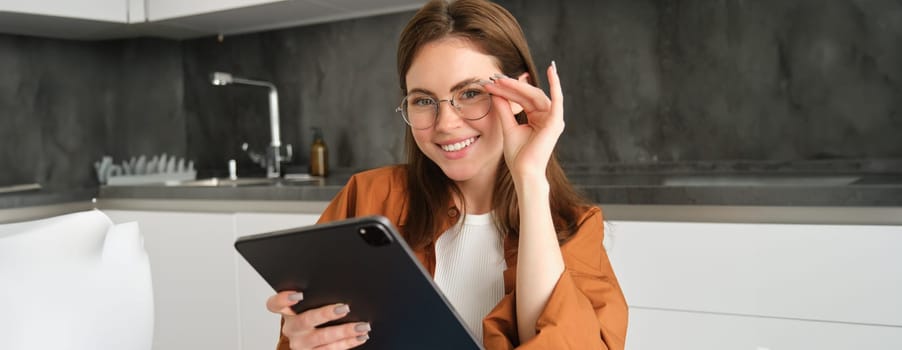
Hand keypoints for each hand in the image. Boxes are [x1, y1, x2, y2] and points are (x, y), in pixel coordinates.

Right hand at [267, 291, 370, 349]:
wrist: (307, 342)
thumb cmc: (310, 317)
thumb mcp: (308, 306)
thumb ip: (315, 296)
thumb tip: (341, 284)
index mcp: (287, 313)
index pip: (275, 304)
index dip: (284, 299)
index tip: (299, 294)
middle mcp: (292, 329)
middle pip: (306, 320)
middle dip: (326, 314)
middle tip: (344, 308)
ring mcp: (302, 344)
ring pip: (322, 338)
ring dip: (345, 332)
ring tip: (361, 326)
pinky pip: (332, 349)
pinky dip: (349, 342)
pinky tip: (360, 336)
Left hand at [484, 62, 563, 182]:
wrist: (524, 171)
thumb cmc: (517, 155)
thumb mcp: (508, 127)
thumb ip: (504, 109)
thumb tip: (496, 92)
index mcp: (537, 118)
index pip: (522, 99)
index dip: (507, 90)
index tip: (491, 83)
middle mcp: (547, 116)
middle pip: (528, 95)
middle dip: (510, 86)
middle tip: (494, 79)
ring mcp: (553, 118)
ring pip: (535, 95)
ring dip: (518, 86)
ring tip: (501, 80)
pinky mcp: (555, 121)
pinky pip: (557, 99)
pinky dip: (556, 84)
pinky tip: (552, 70)